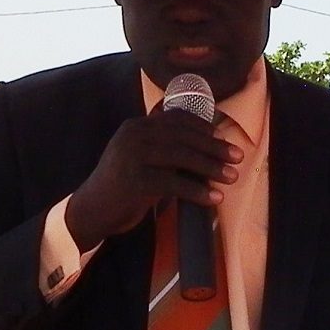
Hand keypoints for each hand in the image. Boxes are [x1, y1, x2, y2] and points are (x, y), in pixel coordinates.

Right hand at [65, 109, 243, 251]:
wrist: (91, 210)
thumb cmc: (121, 187)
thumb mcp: (140, 159)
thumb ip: (163, 149)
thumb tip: (205, 147)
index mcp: (135, 126)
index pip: (176, 119)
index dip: (202, 127)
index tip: (222, 136)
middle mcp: (133, 135)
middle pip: (183, 136)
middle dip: (214, 146)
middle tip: (237, 157)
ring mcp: (132, 156)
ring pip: (181, 156)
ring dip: (211, 167)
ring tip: (232, 176)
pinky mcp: (134, 180)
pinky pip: (174, 183)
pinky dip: (197, 190)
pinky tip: (214, 198)